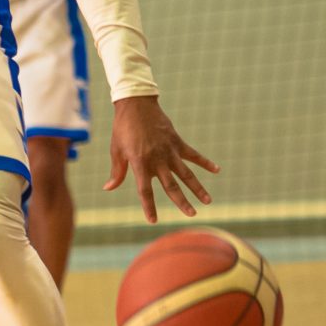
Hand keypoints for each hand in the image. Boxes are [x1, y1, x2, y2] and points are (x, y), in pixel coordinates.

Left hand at [103, 95, 217, 222]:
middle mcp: (157, 160)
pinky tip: (217, 170)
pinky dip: (205, 162)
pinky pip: (193, 154)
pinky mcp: (177, 142)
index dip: (149, 206)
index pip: (145, 190)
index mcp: (140, 163)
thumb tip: (108, 188)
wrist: (136, 105)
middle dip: (182, 202)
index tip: (153, 220)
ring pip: (186, 174)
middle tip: (192, 214)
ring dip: (197, 188)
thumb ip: (117, 172)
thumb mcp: (116, 151)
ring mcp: (169, 151)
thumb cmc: (123, 129)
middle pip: (171, 186)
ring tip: (208, 201)